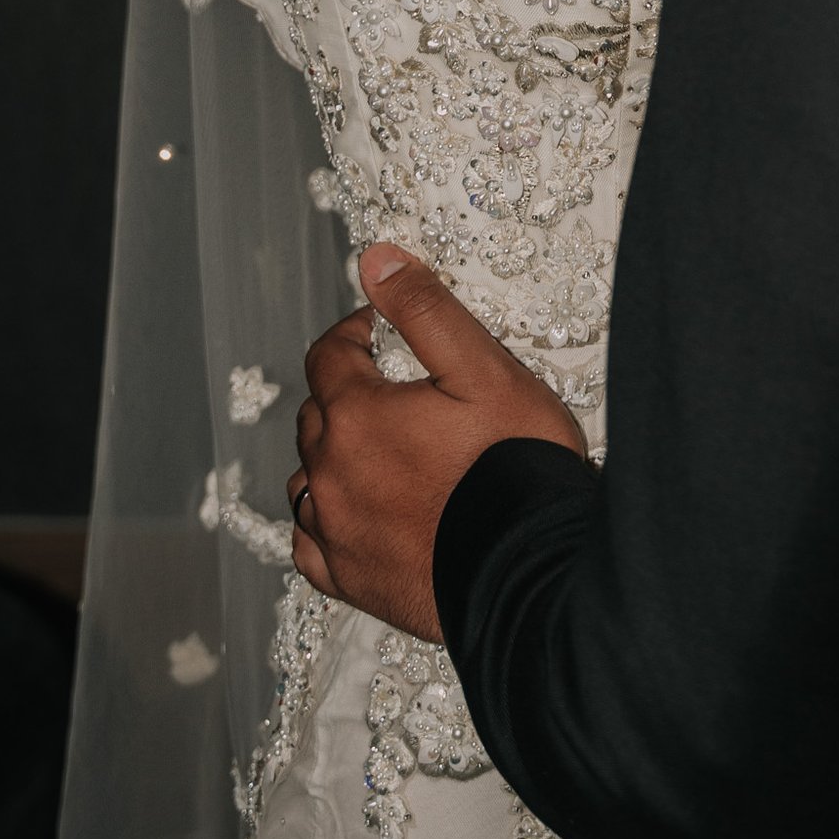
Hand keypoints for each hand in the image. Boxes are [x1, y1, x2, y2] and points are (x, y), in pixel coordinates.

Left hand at [290, 245, 586, 640]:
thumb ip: (425, 310)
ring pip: (307, 477)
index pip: (329, 355)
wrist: (530, 570)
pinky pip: (310, 542)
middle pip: (317, 415)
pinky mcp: (349, 578)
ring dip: (332, 456)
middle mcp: (330, 473)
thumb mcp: (483, 368)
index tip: (379, 330)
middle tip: (394, 390)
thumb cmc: (514, 466)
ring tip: (378, 451)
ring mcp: (335, 531)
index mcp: (356, 415)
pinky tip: (354, 514)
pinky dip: (325, 520)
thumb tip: (375, 259)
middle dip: (346, 393)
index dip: (354, 333)